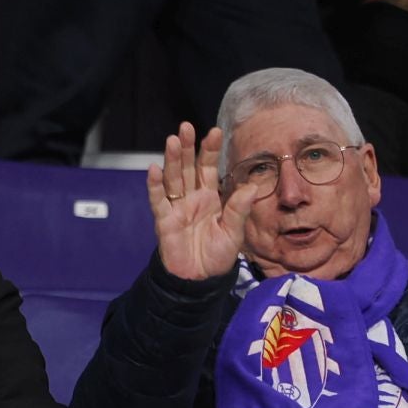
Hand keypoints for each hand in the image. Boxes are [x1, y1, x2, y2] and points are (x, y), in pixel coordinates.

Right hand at [147, 122, 260, 281]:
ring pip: (173, 179)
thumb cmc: (217, 255)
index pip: (208, 168)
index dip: (210, 150)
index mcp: (210, 197)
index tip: (215, 131)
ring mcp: (176, 208)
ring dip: (171, 160)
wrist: (199, 280)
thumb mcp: (233, 232)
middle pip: (187, 167)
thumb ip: (239, 209)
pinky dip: (155, 186)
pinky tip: (154, 169)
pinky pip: (158, 200)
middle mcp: (192, 198)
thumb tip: (253, 186)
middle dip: (186, 147)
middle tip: (186, 127)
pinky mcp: (164, 221)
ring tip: (172, 141)